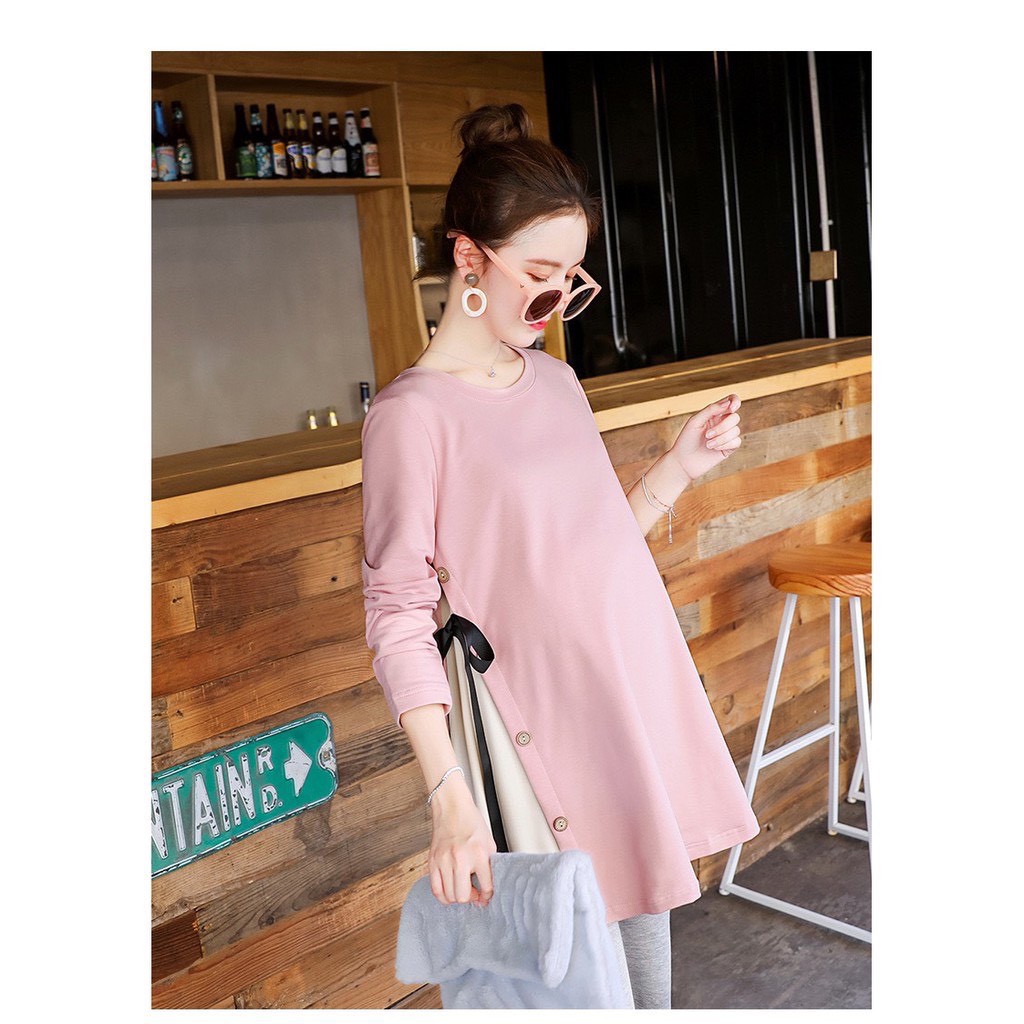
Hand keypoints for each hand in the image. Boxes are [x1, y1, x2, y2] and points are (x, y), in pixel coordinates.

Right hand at [428, 780, 496, 907]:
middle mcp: (460, 859)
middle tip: (474, 892)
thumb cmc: (471, 822)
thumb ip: (489, 866)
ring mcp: (444, 861)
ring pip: (449, 896)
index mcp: (479, 854)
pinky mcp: (432, 861)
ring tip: (462, 889)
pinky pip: (435, 889)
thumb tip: (487, 889)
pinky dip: (443, 896)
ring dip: (457, 897)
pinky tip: (449, 891)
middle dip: (471, 898)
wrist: (452, 807)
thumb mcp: (488, 843)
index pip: (485, 887)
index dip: (487, 896)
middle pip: (463, 896)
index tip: (486, 896)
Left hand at [669, 394, 741, 481]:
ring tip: (708, 444)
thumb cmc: (686, 440)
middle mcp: (722, 423)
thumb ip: (711, 410)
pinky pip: (737, 441)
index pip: (731, 401)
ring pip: (736, 430)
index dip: (735, 401)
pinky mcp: (729, 448)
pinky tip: (714, 449)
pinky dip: (725, 444)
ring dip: (721, 438)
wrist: (683, 462)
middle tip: (707, 435)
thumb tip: (728, 403)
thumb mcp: (695, 421)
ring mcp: (726, 435)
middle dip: (722, 427)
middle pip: (735, 417)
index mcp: (714, 414)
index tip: (731, 408)